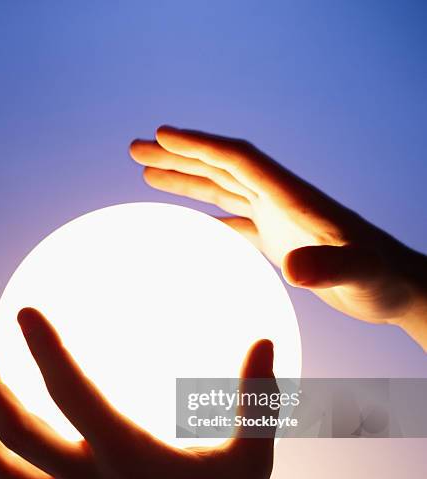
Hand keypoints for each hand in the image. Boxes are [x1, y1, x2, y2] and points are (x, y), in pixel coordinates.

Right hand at [130, 126, 426, 348]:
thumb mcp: (360, 273)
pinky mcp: (278, 239)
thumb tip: (294, 268)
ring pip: (222, 189)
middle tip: (137, 148)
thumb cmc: (382, 278)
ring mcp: (277, 218)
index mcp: (290, 197)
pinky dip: (207, 213)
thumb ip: (330, 267)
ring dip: (185, 178)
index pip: (238, 160)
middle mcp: (279, 201)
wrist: (397, 286)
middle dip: (178, 154)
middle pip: (221, 166)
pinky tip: (190, 218)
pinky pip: (232, 219)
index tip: (159, 136)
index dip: (198, 145)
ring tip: (148, 173)